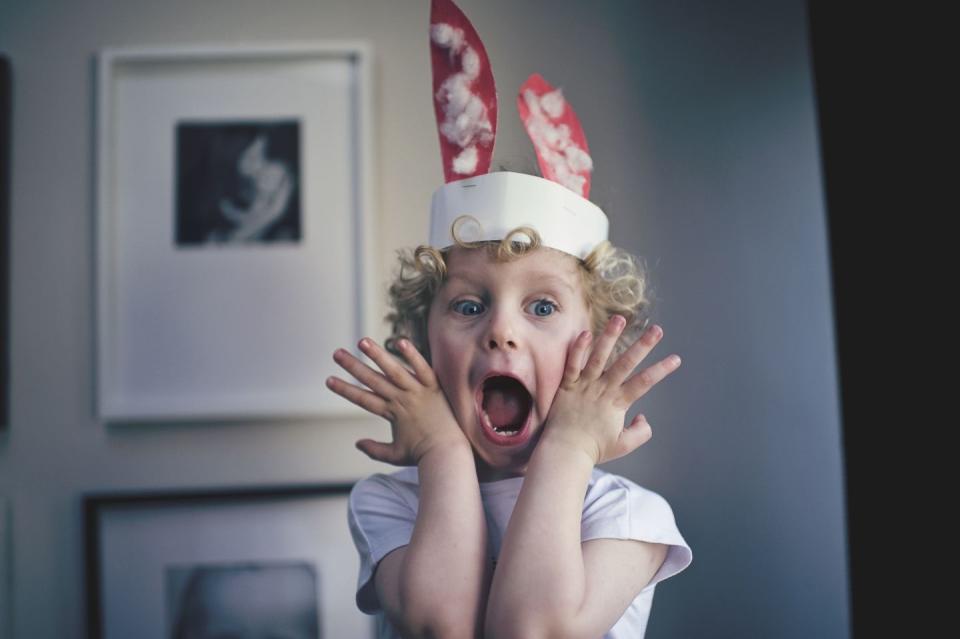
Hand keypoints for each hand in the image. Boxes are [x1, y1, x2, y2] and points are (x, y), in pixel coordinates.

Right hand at [326, 337, 469, 465]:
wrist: (447, 454)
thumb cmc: (423, 455)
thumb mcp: (395, 455)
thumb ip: (375, 449)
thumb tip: (357, 443)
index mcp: (391, 413)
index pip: (363, 399)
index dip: (345, 389)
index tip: (329, 379)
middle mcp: (401, 400)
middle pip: (373, 380)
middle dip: (353, 366)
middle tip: (337, 353)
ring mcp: (417, 392)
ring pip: (393, 370)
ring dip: (376, 355)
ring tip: (362, 341)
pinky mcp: (434, 387)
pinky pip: (422, 368)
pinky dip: (412, 355)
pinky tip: (400, 341)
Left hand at [541, 316, 681, 464]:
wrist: (565, 451)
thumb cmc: (594, 449)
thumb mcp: (623, 445)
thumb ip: (641, 432)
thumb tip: (644, 417)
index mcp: (618, 403)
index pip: (645, 382)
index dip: (661, 370)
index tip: (676, 358)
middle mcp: (603, 390)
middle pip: (626, 363)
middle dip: (643, 345)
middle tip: (657, 330)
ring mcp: (585, 386)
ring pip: (599, 357)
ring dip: (610, 337)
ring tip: (620, 319)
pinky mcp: (568, 385)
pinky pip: (572, 364)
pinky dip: (578, 349)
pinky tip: (586, 333)